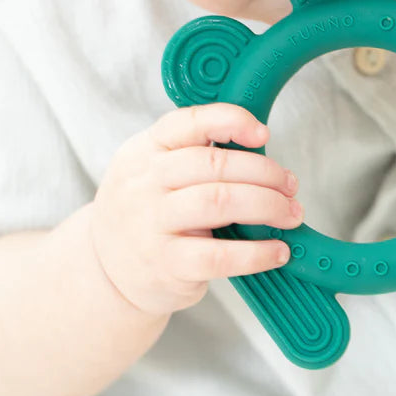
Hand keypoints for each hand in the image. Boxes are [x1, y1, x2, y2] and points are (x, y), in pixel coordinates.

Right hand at [90, 103, 302, 316]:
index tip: (263, 133)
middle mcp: (144, 183)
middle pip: (214, 163)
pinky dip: (257, 253)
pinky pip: (220, 256)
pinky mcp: (165, 265)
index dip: (231, 121)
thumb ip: (194, 154)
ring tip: (291, 214)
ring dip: (268, 206)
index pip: (188, 122)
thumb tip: (259, 146)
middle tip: (290, 185)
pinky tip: (277, 251)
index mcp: (144, 150)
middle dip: (264, 171)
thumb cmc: (146, 213)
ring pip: (220, 202)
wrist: (104, 273)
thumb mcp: (152, 171)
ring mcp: (151, 224)